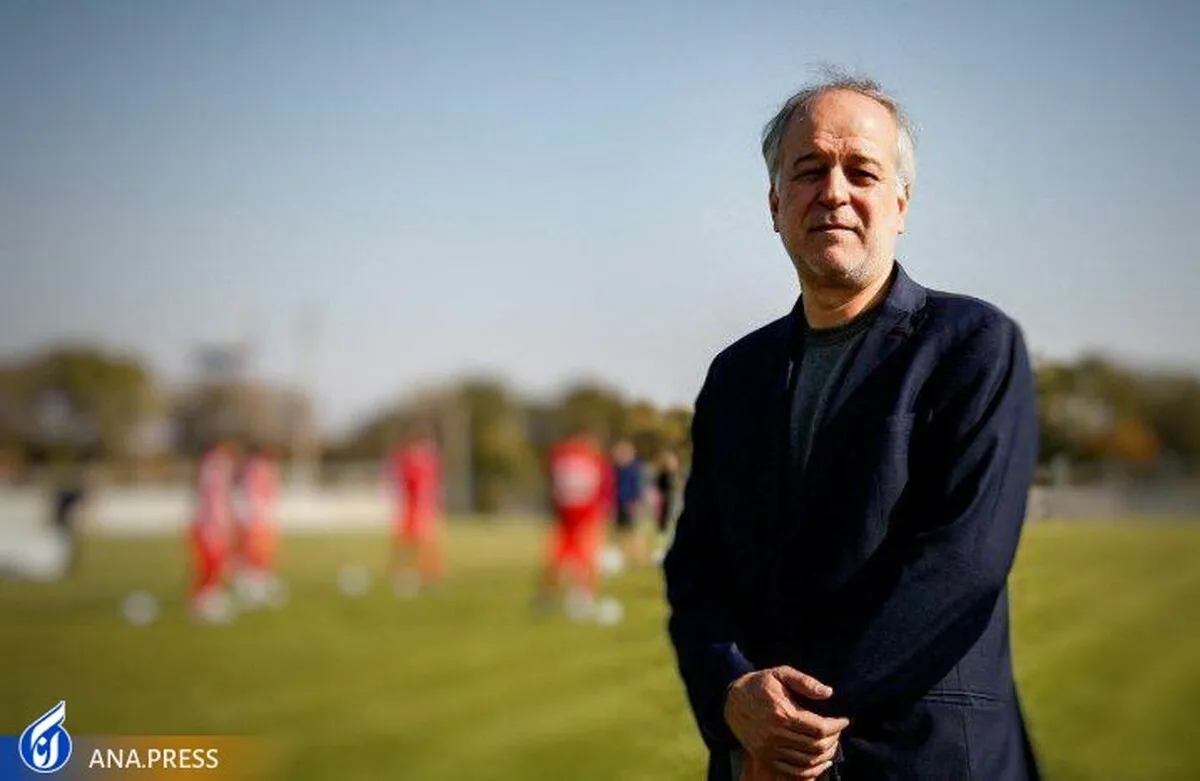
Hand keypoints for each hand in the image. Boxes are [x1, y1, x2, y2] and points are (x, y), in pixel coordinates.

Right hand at [725, 667, 846, 778]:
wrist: (732, 700)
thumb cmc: (760, 684)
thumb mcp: (781, 673)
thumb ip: (805, 682)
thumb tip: (829, 693)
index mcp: (782, 713)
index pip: (820, 727)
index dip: (837, 726)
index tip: (844, 720)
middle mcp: (775, 734)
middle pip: (816, 746)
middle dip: (834, 739)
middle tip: (838, 731)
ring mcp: (769, 748)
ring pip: (807, 760)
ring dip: (825, 755)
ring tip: (832, 744)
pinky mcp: (764, 756)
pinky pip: (793, 770)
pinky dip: (811, 770)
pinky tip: (821, 762)